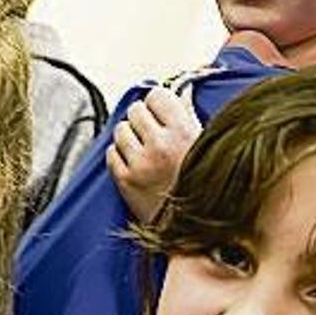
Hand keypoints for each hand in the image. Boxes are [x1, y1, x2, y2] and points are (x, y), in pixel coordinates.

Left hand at [106, 86, 200, 221]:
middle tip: (151, 133)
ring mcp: (140, 164)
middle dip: (142, 119)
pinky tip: (135, 164)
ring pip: (120, 130)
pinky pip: (111, 153)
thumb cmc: (201, 183)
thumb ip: (188, 115)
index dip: (158, 103)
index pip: (157, 96)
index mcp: (183, 132)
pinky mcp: (125, 181)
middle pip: (135, 110)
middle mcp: (159, 145)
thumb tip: (180, 90)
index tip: (160, 112)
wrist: (190, 224)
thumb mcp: (204, 144)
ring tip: (143, 150)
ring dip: (129, 136)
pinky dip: (120, 156)